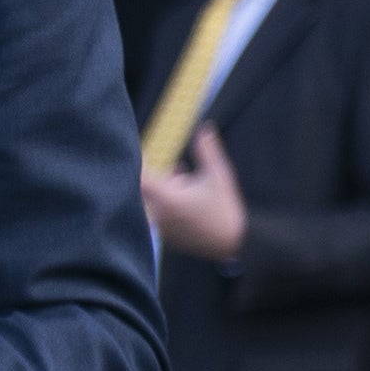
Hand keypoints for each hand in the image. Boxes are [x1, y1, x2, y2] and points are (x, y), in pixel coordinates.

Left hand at [143, 123, 249, 264]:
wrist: (232, 242)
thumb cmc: (225, 208)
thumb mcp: (219, 175)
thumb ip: (207, 151)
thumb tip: (205, 128)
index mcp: (167, 199)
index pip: (140, 178)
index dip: (137, 164)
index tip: (140, 151)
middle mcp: (158, 214)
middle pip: (144, 189)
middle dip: (157, 176)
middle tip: (174, 169)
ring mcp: (159, 226)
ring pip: (152, 201)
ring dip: (164, 189)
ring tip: (184, 178)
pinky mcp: (163, 234)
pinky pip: (157, 214)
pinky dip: (166, 202)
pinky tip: (185, 193)